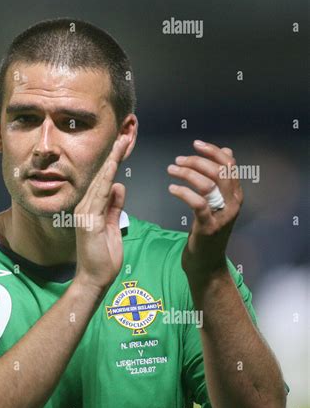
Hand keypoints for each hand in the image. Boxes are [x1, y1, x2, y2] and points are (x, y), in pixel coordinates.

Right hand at [74, 135, 129, 291]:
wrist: (93, 278)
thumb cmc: (102, 257)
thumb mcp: (112, 227)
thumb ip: (114, 207)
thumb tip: (119, 186)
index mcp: (91, 208)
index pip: (104, 180)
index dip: (114, 161)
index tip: (123, 145)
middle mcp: (85, 206)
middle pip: (102, 175)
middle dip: (114, 154)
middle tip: (125, 134)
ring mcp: (85, 212)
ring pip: (100, 180)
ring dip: (112, 160)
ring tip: (122, 142)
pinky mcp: (88, 220)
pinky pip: (100, 194)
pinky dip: (107, 178)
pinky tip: (114, 164)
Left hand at [167, 140, 243, 276]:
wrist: (207, 264)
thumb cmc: (209, 231)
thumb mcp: (218, 203)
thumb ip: (222, 179)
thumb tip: (227, 150)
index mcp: (235, 195)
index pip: (229, 164)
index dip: (213, 151)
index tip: (195, 143)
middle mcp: (233, 203)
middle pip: (219, 171)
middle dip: (196, 161)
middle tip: (177, 160)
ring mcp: (222, 216)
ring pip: (208, 185)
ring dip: (187, 173)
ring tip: (171, 169)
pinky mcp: (209, 227)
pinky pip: (198, 203)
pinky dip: (184, 192)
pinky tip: (172, 188)